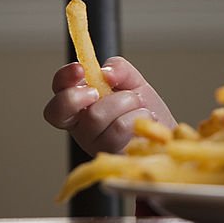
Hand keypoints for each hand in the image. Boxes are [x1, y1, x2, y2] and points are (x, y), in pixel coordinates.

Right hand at [43, 57, 175, 155]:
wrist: (165, 135)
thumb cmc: (143, 110)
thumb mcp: (132, 81)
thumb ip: (118, 69)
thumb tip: (106, 73)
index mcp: (81, 105)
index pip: (58, 92)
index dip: (63, 79)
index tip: (80, 70)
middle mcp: (81, 126)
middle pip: (68, 107)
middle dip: (94, 94)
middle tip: (111, 93)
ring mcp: (94, 143)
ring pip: (98, 115)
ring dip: (128, 103)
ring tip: (139, 107)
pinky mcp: (110, 153)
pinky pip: (120, 127)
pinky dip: (139, 116)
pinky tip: (144, 120)